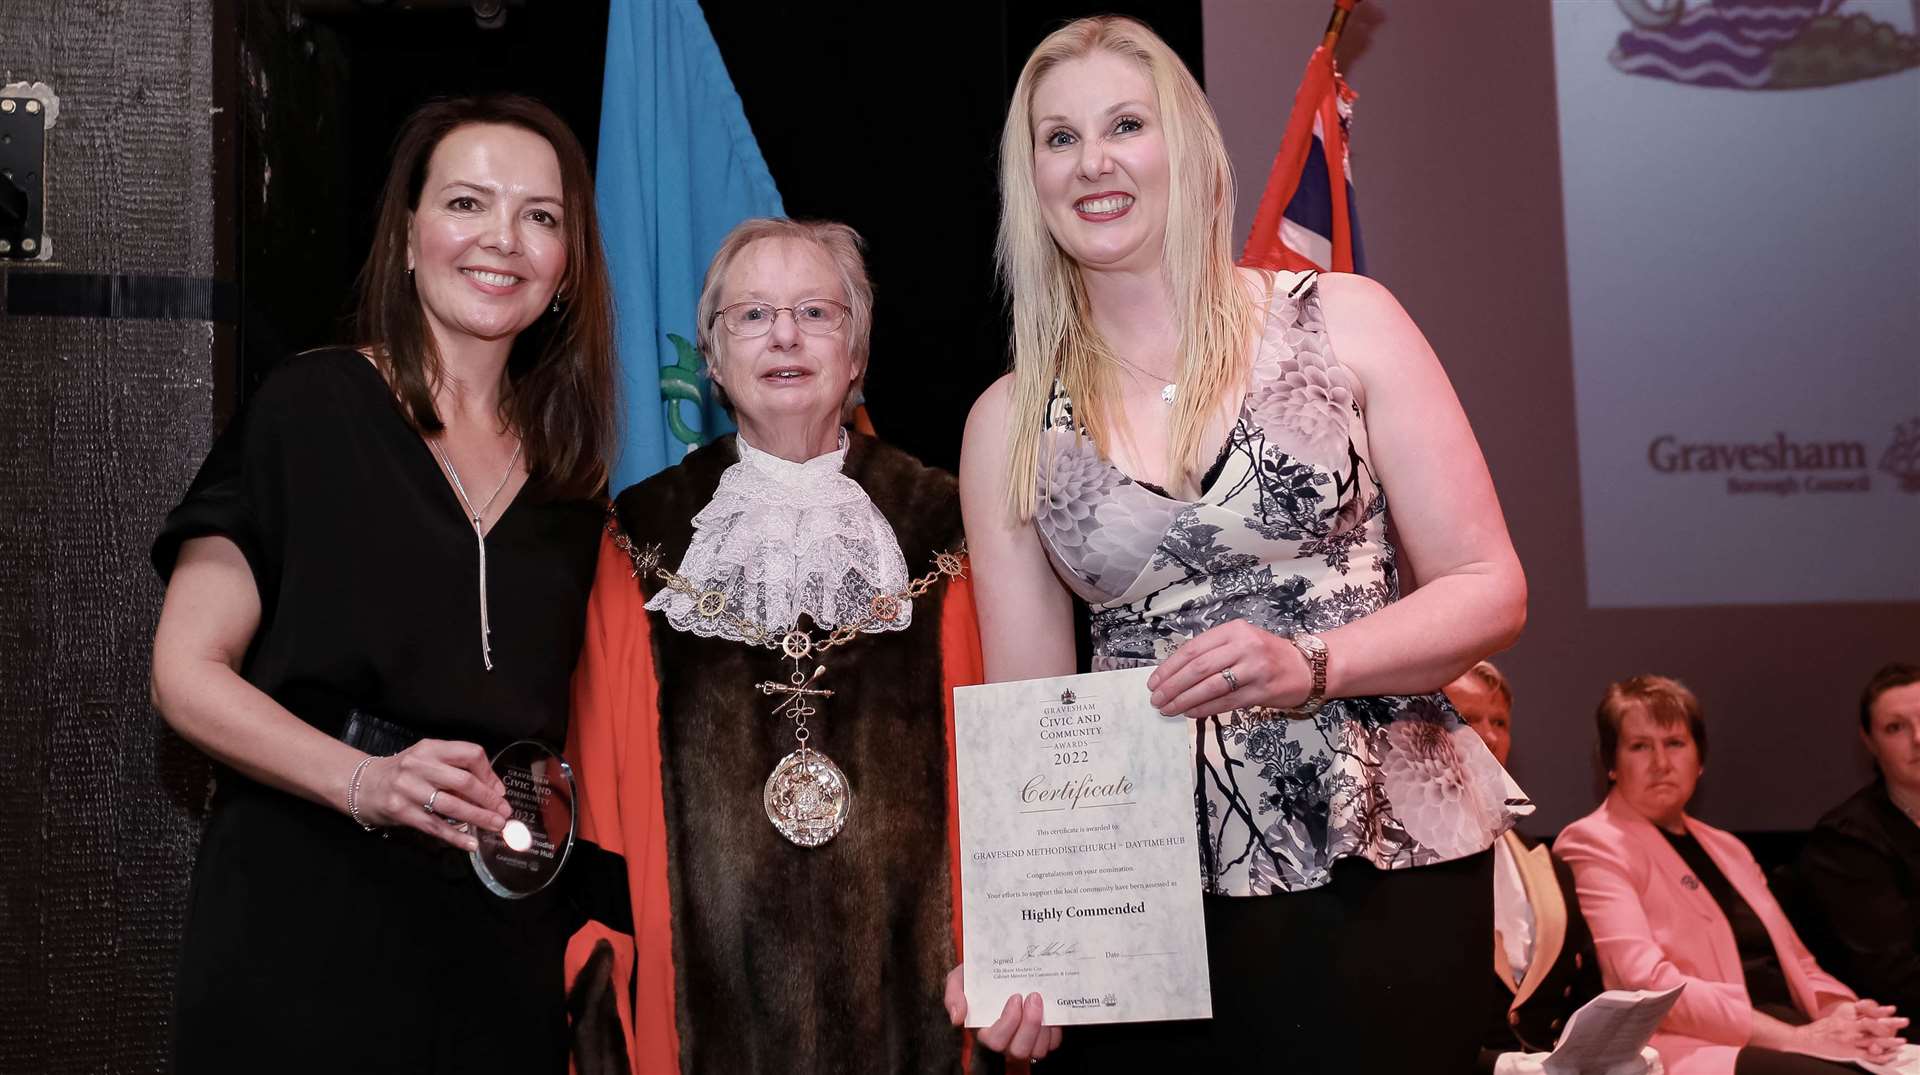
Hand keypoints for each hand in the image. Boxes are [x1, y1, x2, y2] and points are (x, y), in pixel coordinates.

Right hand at [352, 739, 510, 849]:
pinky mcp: (400, 811)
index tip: (499, 791)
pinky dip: (456, 836)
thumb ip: (455, 770)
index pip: (470, 754)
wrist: (361, 785)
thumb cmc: (401, 773)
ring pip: (452, 805)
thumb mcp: (426, 761)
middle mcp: (419, 765)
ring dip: (478, 818)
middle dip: (489, 800)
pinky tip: (471, 843)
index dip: (489, 773)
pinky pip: (434, 826)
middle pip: (464, 781)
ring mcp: (408, 788)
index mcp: (431, 748)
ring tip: (495, 826)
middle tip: (504, 813)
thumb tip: (493, 790)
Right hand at [944, 965, 1061, 1061]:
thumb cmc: (978, 977)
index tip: (1016, 996)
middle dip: (1030, 1025)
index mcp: (986, 1031)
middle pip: (1019, 1050)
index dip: (1008, 1023)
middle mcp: (1007, 1041)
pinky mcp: (1044, 1036)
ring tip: (1043, 1002)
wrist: (999, 967)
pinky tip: (1052, 1009)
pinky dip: (1055, 1029)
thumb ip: (953, 996)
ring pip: (1038, 1050)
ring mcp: (1026, 1040)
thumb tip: (957, 1018)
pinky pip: (1053, 1042)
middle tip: (1034, 997)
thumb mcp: (959, 980)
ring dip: (1044, 1028)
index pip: (996, 1041)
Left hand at [1147, 620, 1308, 719]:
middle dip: (1172, 686)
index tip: (1153, 682)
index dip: (1169, 668)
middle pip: (1198, 668)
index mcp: (1233, 630)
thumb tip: (1174, 673)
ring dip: (1184, 700)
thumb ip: (1212, 652)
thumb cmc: (1268, 654)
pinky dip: (1204, 709)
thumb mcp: (1240, 641)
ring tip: (1168, 709)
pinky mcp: (1261, 691)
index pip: (1192, 649)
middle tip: (1156, 699)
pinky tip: (1190, 713)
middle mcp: (1243, 646)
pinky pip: (1225, 702)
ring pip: (1210, 687)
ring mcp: (1254, 669)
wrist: (1308, 667)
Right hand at [1791, 1000, 1907, 1061]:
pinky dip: (1880, 1055)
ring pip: (1874, 1040)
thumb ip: (1850, 1018)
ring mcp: (1849, 1040)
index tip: (1892, 1009)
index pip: (1867, 1012)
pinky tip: (1889, 1055)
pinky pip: (1868, 1054)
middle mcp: (1849, 1026)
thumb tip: (1865, 1018)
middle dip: (1891, 1023)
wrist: (1805, 1039)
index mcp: (1845, 1017)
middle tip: (1904, 1021)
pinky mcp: (1849, 1051)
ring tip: (1902, 1041)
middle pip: (1874, 1024)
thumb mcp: (1835, 1018)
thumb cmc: (1820, 1030)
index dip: (1881, 1010)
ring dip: (1890, 1041)